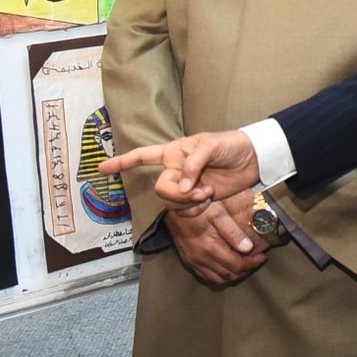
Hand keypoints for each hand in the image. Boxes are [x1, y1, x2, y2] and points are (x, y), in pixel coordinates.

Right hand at [101, 130, 259, 209]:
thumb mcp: (211, 145)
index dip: (122, 163)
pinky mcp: (199, 200)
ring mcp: (187, 187)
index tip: (102, 169)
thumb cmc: (231, 145)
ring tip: (209, 192)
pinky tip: (210, 199)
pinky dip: (197, 210)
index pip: (143, 156)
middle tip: (201, 191)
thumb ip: (193, 163)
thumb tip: (182, 186)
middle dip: (178, 195)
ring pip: (173, 203)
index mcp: (174, 152)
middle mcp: (176, 170)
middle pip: (161, 189)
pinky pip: (187, 212)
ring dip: (191, 203)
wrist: (254, 159)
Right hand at [167, 189, 266, 288]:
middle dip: (246, 270)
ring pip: (218, 279)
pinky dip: (220, 276)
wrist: (173, 206)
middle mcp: (201, 259)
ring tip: (245, 264)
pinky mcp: (188, 261)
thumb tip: (248, 248)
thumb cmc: (197, 207)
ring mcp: (193, 262)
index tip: (263, 256)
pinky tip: (227, 267)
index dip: (252, 263)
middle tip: (256, 260)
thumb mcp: (218, 213)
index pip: (237, 266)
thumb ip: (233, 232)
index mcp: (210, 248)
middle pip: (229, 275)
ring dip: (234, 275)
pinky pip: (207, 277)